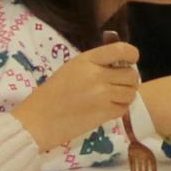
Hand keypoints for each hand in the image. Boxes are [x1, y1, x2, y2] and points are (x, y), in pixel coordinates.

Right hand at [13, 40, 140, 150]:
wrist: (39, 120)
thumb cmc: (52, 93)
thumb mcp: (72, 68)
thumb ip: (95, 64)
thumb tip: (118, 64)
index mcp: (87, 60)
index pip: (122, 50)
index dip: (132, 55)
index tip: (130, 60)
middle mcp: (98, 75)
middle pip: (131, 74)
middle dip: (129, 80)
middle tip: (119, 84)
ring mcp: (103, 95)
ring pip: (131, 92)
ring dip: (126, 95)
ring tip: (113, 97)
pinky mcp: (104, 114)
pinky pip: (124, 108)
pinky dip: (120, 108)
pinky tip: (107, 108)